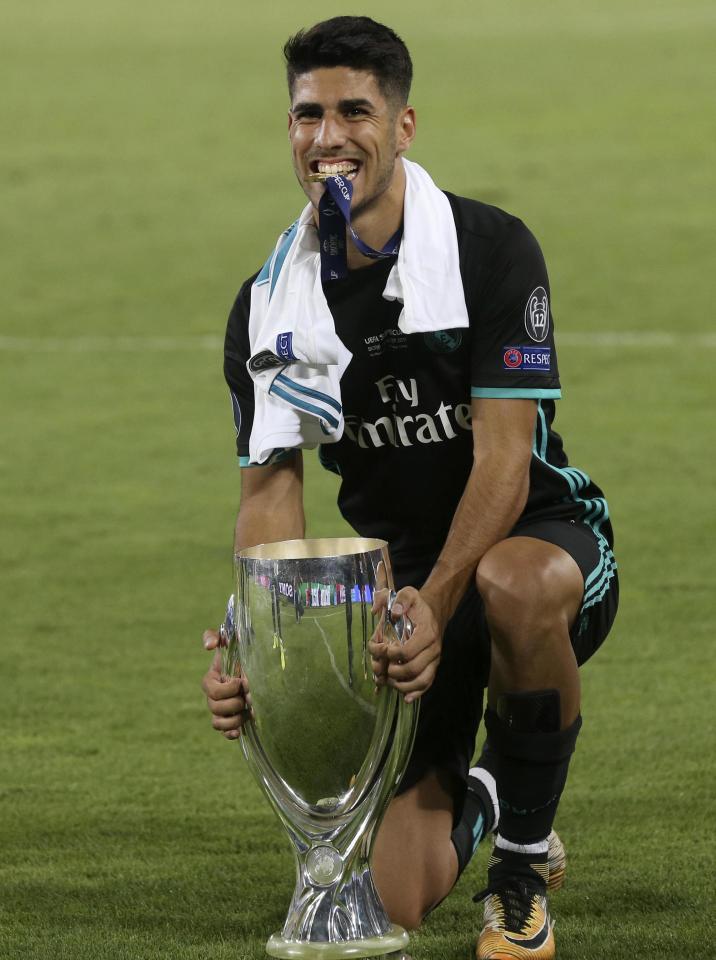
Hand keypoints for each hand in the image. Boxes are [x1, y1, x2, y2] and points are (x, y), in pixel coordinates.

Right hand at [201, 629, 250, 739]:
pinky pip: (224, 732)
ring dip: (234, 719)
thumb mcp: (228, 640)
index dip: (227, 689)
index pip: (212, 691)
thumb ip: (214, 636)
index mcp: (211, 680)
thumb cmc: (239, 651)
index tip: (240, 681)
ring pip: (217, 723)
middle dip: (234, 703)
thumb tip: (208, 646)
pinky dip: (231, 733)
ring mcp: (220, 710)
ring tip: (247, 711)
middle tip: (246, 696)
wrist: (255, 665)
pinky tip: (239, 730)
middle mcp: (213, 697)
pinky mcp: (229, 720)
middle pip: (215, 708)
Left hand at [368, 587, 442, 702]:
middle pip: (413, 669)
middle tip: (383, 667)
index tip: (383, 649)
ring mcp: (434, 659)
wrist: (434, 611)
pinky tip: (406, 698)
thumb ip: (400, 599)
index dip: (392, 654)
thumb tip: (391, 612)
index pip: (408, 651)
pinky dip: (416, 693)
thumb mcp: (408, 594)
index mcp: (427, 633)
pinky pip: (427, 683)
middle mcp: (434, 649)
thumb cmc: (418, 605)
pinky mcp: (433, 666)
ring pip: (421, 680)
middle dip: (394, 672)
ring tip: (389, 681)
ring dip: (402, 685)